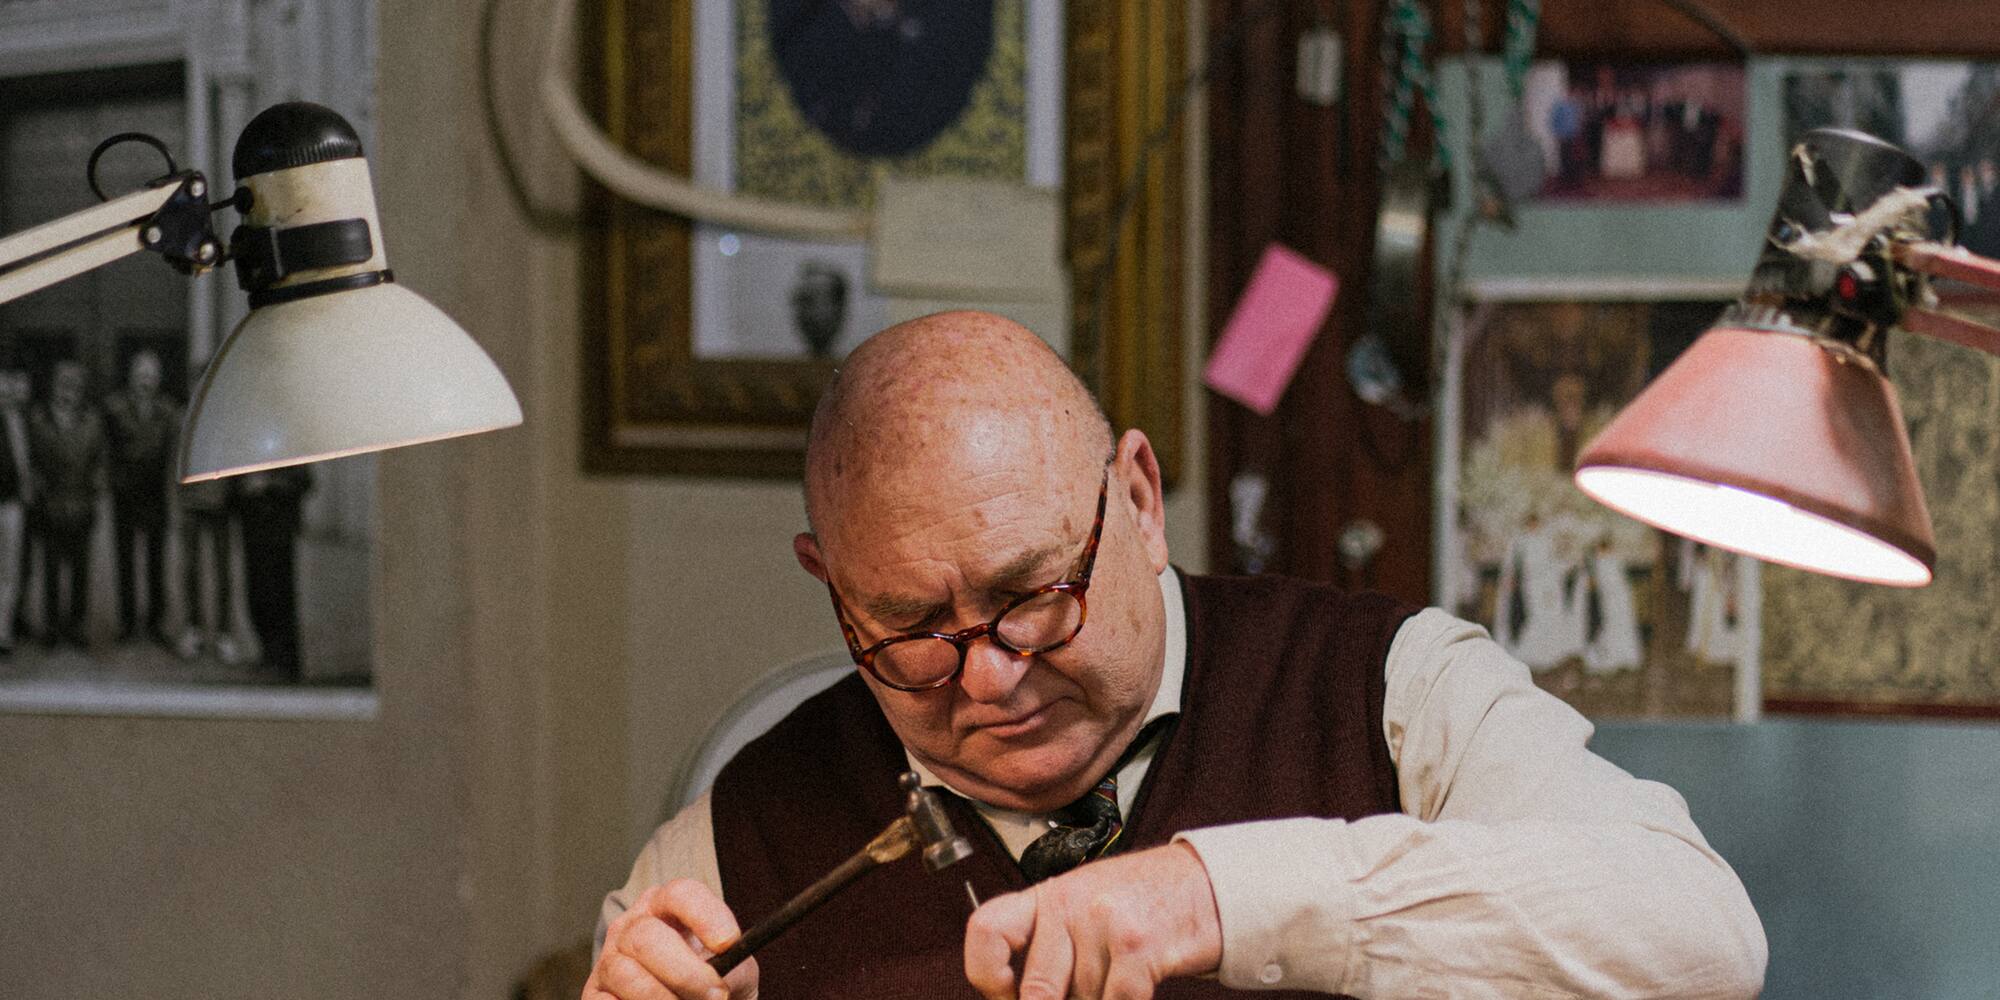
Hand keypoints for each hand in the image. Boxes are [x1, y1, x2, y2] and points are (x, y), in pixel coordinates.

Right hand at [584, 879, 758, 999]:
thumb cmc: (711, 984)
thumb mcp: (732, 971)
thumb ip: (734, 968)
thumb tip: (724, 978)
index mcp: (667, 905)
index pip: (680, 894)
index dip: (705, 915)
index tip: (728, 943)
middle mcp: (632, 925)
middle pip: (648, 937)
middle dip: (686, 973)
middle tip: (716, 996)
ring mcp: (609, 959)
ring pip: (628, 975)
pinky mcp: (593, 993)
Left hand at [963, 842, 1221, 999]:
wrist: (1203, 886)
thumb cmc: (1139, 903)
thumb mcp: (1081, 909)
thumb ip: (1049, 947)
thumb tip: (1020, 998)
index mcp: (1045, 895)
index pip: (986, 930)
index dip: (987, 976)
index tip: (1005, 995)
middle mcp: (1067, 902)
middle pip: (1036, 989)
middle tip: (1076, 998)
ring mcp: (1102, 922)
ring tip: (1116, 983)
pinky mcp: (1137, 945)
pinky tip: (1135, 992)